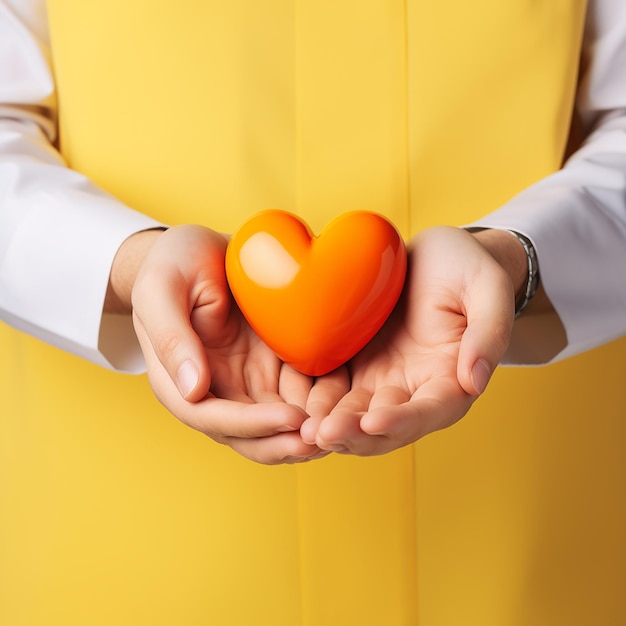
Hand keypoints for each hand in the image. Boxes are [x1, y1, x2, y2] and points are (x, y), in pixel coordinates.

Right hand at [119, 225, 347, 463]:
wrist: (202, 249)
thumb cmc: (174, 262)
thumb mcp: (162, 289)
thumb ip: (171, 337)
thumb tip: (193, 391)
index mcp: (180, 381)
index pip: (212, 418)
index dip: (251, 425)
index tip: (289, 418)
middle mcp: (216, 390)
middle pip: (250, 436)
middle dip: (285, 443)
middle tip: (324, 438)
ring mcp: (247, 382)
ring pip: (278, 424)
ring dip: (306, 433)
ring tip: (342, 429)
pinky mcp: (274, 367)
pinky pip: (299, 394)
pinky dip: (319, 405)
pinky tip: (346, 403)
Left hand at [300, 226, 519, 455]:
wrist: (436, 255)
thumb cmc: (468, 269)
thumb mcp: (487, 290)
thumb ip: (488, 333)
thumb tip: (476, 381)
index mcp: (452, 380)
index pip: (430, 411)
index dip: (403, 421)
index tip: (374, 421)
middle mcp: (416, 390)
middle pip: (387, 425)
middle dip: (356, 434)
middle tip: (323, 434)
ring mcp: (384, 381)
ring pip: (357, 416)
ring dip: (333, 427)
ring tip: (304, 430)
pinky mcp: (359, 367)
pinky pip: (336, 391)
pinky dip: (319, 403)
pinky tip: (296, 407)